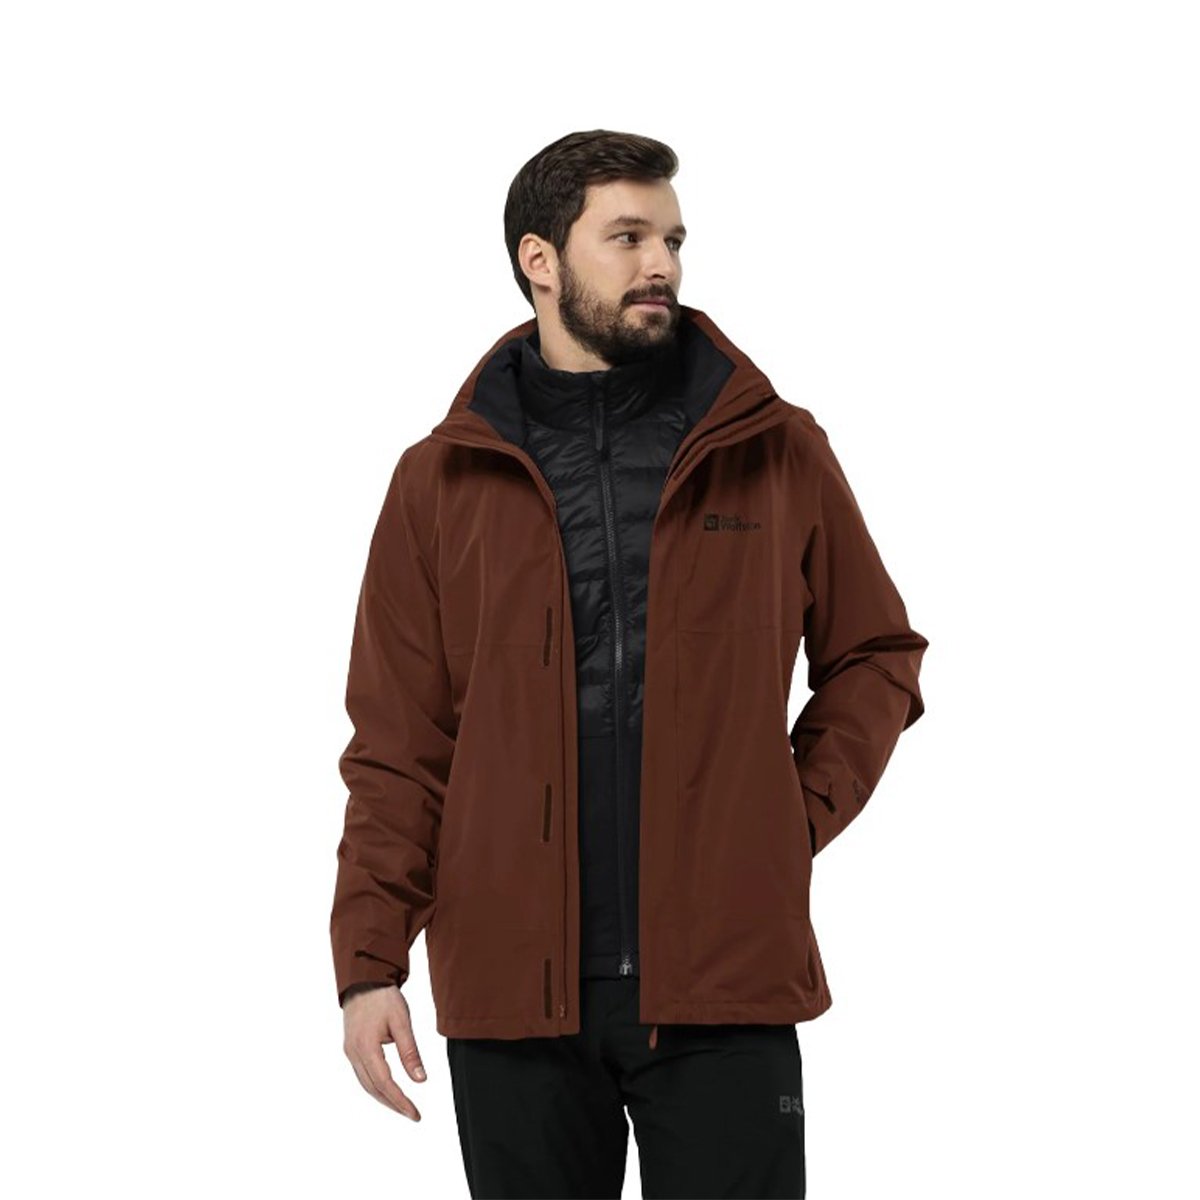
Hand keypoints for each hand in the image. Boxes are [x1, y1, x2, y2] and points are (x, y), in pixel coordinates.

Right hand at [342, 984, 426, 1120]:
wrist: (363, 979)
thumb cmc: (383, 997)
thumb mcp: (401, 1021)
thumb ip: (410, 1051)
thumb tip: (420, 1080)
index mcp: (365, 1047)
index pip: (384, 1083)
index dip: (400, 1101)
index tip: (414, 1113)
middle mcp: (354, 1053)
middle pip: (373, 1088)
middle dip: (393, 1104)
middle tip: (412, 1114)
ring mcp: (350, 1051)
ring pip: (366, 1084)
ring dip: (384, 1098)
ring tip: (403, 1106)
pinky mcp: (351, 1048)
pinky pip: (362, 1074)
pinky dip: (376, 1086)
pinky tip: (387, 1089)